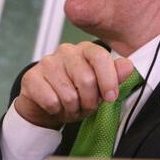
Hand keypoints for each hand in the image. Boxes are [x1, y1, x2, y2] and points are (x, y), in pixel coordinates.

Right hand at [14, 42, 133, 128]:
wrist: (47, 105)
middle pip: (86, 79)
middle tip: (86, 106)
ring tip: (70, 106)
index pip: (100, 57)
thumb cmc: (77, 94)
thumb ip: (115, 76)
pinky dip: (56, 110)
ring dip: (72, 108)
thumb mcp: (100, 88)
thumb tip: (129, 66)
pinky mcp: (31, 77)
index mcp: (85, 49)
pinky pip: (51, 100)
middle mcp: (66, 51)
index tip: (110, 97)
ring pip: (68, 94)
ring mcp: (47, 62)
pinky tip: (55, 106)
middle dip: (89, 101)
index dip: (108, 80)